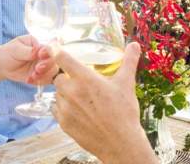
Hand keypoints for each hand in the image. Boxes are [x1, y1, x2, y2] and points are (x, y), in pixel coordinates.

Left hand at [0, 35, 56, 83]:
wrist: (2, 64)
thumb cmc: (9, 52)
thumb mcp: (16, 48)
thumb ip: (28, 50)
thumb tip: (37, 50)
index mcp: (40, 44)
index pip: (51, 47)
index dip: (49, 52)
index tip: (40, 55)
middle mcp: (45, 55)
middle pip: (55, 60)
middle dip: (47, 65)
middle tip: (37, 69)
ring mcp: (44, 66)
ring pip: (53, 72)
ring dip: (44, 75)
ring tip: (32, 76)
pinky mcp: (42, 76)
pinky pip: (47, 81)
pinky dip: (39, 82)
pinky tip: (29, 80)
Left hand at [51, 43, 157, 163]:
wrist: (121, 143)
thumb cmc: (124, 113)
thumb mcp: (126, 84)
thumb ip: (129, 62)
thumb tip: (134, 45)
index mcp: (85, 79)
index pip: (62, 58)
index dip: (57, 51)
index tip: (55, 50)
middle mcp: (72, 92)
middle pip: (58, 77)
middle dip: (66, 78)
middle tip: (79, 82)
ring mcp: (66, 109)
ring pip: (57, 94)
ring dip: (65, 94)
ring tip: (81, 99)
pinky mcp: (63, 124)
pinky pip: (56, 110)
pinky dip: (63, 109)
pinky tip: (77, 111)